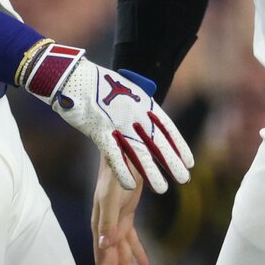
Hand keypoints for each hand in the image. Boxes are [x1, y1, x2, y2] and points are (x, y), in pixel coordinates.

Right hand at [22, 44, 193, 192]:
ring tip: (163, 189)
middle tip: (184, 179)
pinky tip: (132, 185)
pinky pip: (114, 155)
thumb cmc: (100, 82)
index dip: (179, 145)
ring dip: (151, 172)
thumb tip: (148, 115)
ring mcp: (118, 124)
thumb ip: (138, 105)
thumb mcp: (126, 89)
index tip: (190, 161)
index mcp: (144, 102)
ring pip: (139, 152)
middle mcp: (135, 114)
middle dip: (171, 162)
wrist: (75, 75)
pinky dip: (123, 171)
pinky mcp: (100, 132)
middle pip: (157, 142)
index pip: (167, 128)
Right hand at [93, 155, 148, 264]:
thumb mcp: (112, 197)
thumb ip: (108, 222)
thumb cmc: (115, 172)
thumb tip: (105, 246)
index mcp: (100, 226)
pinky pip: (131, 239)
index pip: (104, 261)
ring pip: (122, 254)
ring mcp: (115, 221)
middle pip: (111, 262)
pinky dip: (138, 253)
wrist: (121, 150)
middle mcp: (105, 227)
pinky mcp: (126, 214)